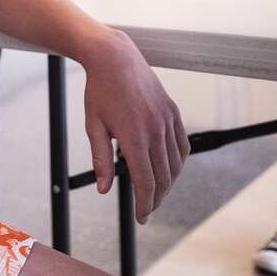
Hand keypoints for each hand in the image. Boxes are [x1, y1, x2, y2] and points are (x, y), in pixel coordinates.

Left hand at [82, 29, 187, 223]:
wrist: (115, 58)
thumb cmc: (99, 91)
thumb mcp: (93, 126)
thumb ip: (100, 159)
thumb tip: (104, 189)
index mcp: (133, 136)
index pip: (145, 182)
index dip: (145, 204)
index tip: (141, 217)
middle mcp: (155, 130)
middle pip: (163, 177)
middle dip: (156, 198)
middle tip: (147, 208)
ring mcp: (167, 120)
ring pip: (176, 164)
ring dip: (168, 183)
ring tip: (156, 191)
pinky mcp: (173, 111)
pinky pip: (183, 144)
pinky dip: (179, 162)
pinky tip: (170, 168)